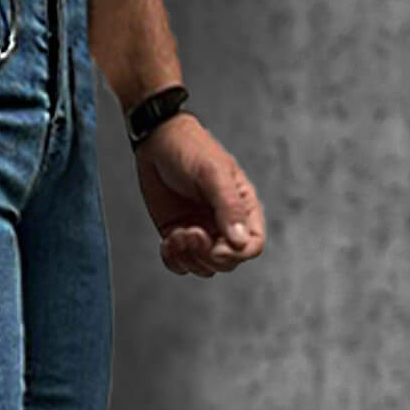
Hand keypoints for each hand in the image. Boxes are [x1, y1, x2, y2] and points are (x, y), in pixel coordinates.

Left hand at [133, 112, 265, 277]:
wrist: (157, 142)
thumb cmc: (191, 149)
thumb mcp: (213, 173)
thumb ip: (228, 206)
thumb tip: (239, 241)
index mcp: (243, 208)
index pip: (252, 246)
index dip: (236, 254)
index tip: (215, 245)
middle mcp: (224, 224)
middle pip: (228, 262)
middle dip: (207, 256)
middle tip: (189, 232)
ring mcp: (202, 232)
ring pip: (204, 267)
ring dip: (188, 258)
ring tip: (177, 233)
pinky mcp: (178, 235)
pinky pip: (181, 264)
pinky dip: (173, 260)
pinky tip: (167, 240)